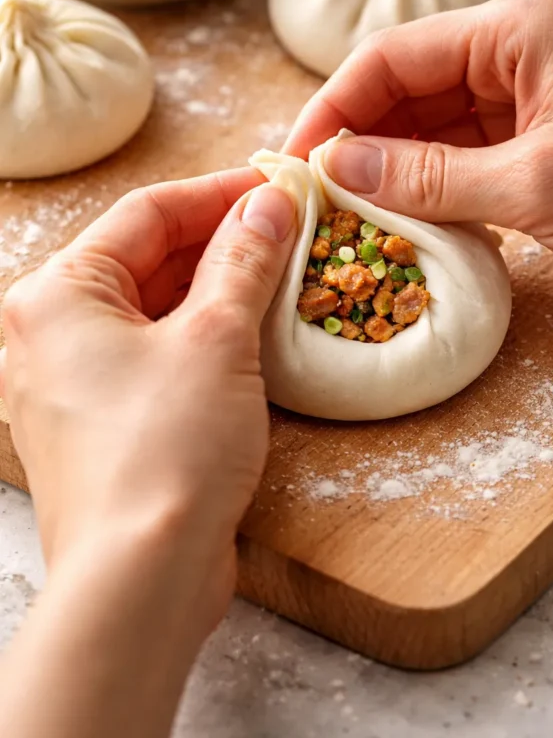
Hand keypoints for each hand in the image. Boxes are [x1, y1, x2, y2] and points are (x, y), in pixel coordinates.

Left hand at [0, 171, 295, 737]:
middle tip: (288, 225)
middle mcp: (51, 333)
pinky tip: (256, 327)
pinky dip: (204, 335)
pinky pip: (157, 354)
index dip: (219, 192)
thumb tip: (270, 204)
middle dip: (222, 240)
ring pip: (155, 308)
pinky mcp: (104, 422)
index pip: (146, 214)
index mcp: (56, 296)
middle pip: (147, 259)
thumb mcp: (216, 338)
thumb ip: (243, 260)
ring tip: (283, 269)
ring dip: (219, 287)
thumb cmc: (164, 453)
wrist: (142, 581)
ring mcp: (75, 381)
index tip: (277, 184)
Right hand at [285, 0, 552, 314]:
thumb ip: (430, 175)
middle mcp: (516, 58)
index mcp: (516, 31)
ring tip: (343, 220)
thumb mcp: (537, 183)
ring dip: (388, 174)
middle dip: (357, 143)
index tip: (293, 163)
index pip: (392, 56)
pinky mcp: (537, 156)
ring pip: (429, 133)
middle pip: (404, 92)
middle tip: (312, 201)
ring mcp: (527, 109)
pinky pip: (461, 167)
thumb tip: (337, 167)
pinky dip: (429, 196)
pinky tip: (399, 227)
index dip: (333, 108)